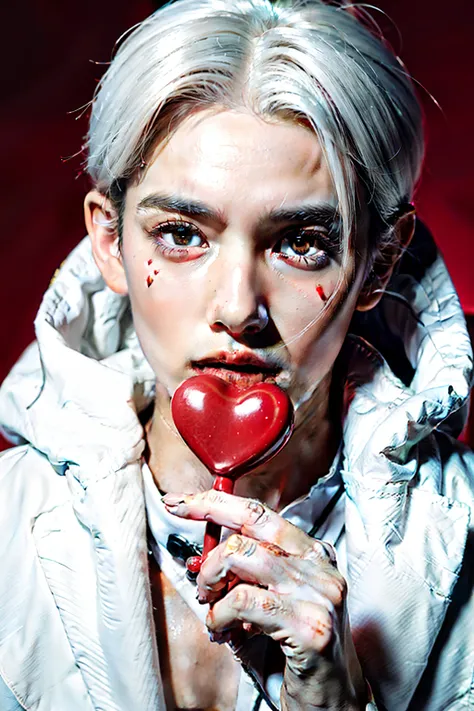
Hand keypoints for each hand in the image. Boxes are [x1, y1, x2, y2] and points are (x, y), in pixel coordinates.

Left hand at [163, 490, 365, 709]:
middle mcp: (319, 567)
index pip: (258, 514)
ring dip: (213, 583)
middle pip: (247, 528)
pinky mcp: (310, 626)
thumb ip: (242, 579)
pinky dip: (221, 614)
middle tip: (202, 585)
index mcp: (313, 554)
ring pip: (243, 557)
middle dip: (209, 554)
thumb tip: (201, 562)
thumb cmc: (297, 656)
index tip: (179, 504)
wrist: (334, 706)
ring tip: (212, 608)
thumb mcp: (268, 606)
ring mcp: (319, 594)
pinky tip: (223, 629)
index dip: (214, 503)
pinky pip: (245, 601)